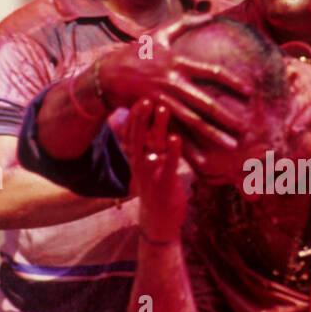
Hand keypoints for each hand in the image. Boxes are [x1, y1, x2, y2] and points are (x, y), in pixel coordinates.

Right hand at [100, 15, 251, 152]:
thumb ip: (186, 22)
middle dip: (226, 117)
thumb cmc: (136, 53)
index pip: (211, 72)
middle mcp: (171, 83)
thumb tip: (210, 12)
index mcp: (177, 62)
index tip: (249, 92)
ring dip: (213, 136)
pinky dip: (188, 148)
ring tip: (232, 147)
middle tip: (245, 129)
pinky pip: (173, 134)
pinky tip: (202, 161)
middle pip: (204, 103)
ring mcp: (161, 101)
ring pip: (192, 122)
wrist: (105, 74)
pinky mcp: (152, 116)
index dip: (231, 81)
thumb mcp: (159, 34)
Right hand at [129, 98, 187, 242]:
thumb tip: (155, 120)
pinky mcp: (164, 184)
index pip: (134, 128)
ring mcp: (152, 173)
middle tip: (145, 90)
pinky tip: (176, 138)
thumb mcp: (153, 163)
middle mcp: (142, 162)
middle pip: (138, 133)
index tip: (139, 89)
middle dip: (141, 112)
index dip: (136, 110)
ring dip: (157, 127)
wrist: (160, 222)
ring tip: (162, 106)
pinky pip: (168, 165)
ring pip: (152, 146)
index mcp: (139, 155)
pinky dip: (172, 151)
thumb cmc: (161, 187)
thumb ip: (153, 142)